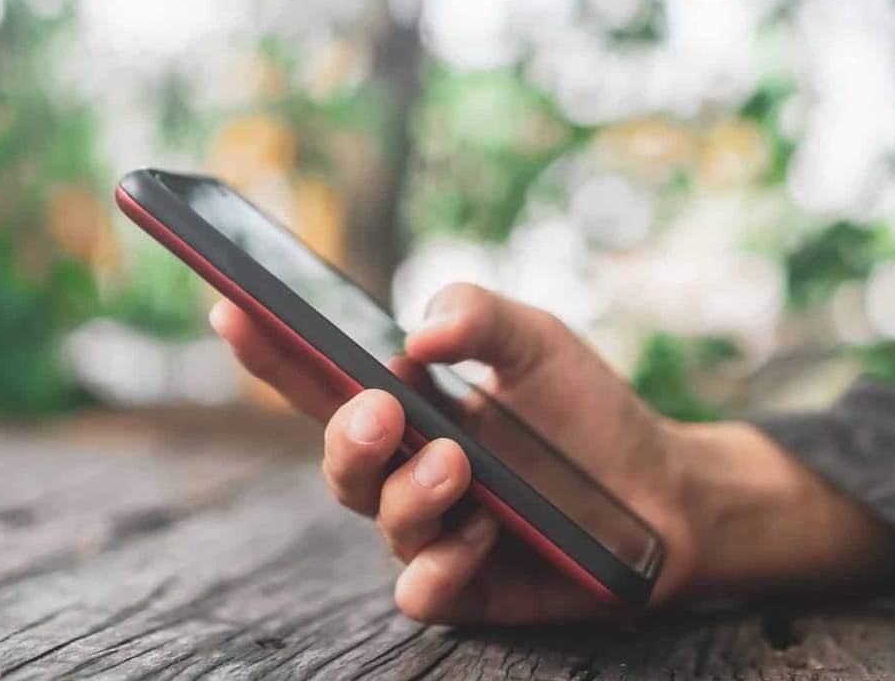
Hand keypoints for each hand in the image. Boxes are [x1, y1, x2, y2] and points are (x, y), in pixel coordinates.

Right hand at [211, 283, 894, 623]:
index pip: (322, 379)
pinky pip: (423, 589)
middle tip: (382, 408)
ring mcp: (435, 531)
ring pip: (378, 519)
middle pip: (338, 458)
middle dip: (346, 434)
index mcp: (411, 408)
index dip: (271, 349)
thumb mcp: (538, 341)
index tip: (232, 304)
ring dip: (409, 489)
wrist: (663, 489)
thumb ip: (477, 314)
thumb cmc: (589, 413)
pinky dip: (442, 562)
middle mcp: (408, 470)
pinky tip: (485, 534)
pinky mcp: (469, 586)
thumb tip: (412, 336)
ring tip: (459, 462)